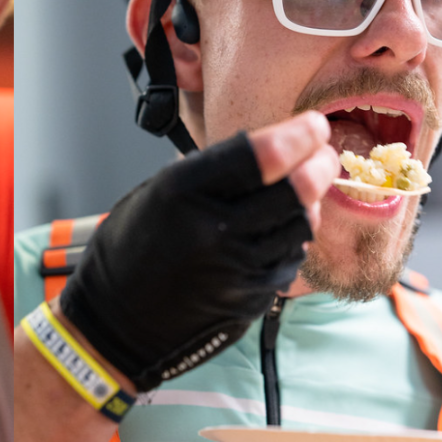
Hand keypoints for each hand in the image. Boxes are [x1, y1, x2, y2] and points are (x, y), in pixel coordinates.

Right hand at [59, 111, 338, 389]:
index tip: (315, 125)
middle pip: (293, 190)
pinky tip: (281, 230)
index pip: (261, 156)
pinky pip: (289, 258)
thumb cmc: (134, 245)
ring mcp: (235, 267)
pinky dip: (293, 238)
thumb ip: (213, 173)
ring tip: (303, 193)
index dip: (299, 135)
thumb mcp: (160, 192)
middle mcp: (211, 228)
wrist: (117, 317)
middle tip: (324, 155)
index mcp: (182, 192)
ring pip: (299, 225)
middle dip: (319, 166)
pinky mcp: (250, 296)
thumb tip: (274, 151)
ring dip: (309, 204)